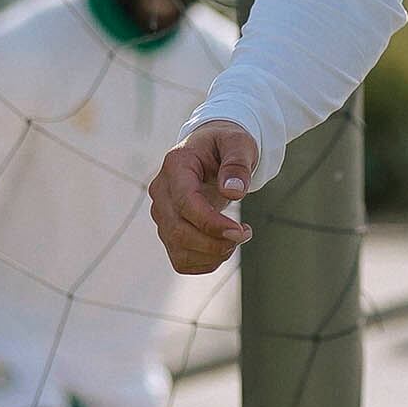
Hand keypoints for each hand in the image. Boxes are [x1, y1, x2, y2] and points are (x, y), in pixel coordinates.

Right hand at [148, 123, 257, 274]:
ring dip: (213, 254)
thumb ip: (237, 164)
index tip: (240, 231)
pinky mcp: (167, 231)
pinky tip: (224, 246)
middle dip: (215, 242)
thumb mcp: (239, 144)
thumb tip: (233, 192)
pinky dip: (206, 262)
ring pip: (179, 249)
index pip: (185, 203)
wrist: (211, 153)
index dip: (211, 223)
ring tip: (238, 236)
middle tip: (245, 234)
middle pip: (178, 231)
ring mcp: (161, 213)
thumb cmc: (225, 146)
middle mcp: (161, 191)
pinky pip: (182, 260)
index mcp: (175, 165)